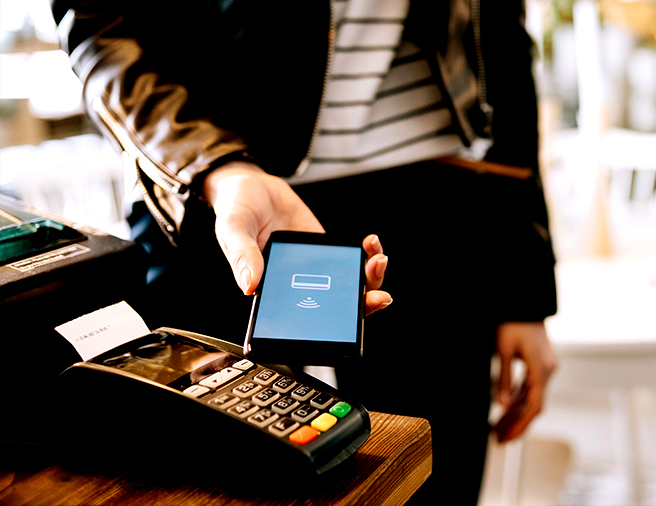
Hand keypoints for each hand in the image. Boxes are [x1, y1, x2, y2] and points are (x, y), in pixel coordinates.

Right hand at [203, 161, 390, 315]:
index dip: (327, 327)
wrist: (252, 184)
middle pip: (333, 307)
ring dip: (370, 279)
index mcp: (270, 290)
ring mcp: (313, 268)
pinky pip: (350, 259)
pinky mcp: (325, 250)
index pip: (301, 319)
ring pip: (347, 285)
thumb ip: (241, 255)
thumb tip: (250, 285)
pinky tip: (369, 243)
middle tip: (378, 296)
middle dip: (361, 305)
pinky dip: (366, 254)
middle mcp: (294, 284)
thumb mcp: (232, 227)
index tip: (348, 321)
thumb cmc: (236, 208)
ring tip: (377, 260)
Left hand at [492, 321, 556, 441]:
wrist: (523, 302)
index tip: (508, 438)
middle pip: (534, 406)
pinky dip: (518, 400)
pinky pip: (529, 388)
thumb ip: (504, 378)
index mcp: (542, 369)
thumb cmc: (512, 322)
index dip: (521, 424)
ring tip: (498, 429)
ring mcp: (545, 368)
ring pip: (531, 398)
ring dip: (515, 414)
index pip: (534, 406)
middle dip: (517, 424)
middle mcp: (548, 371)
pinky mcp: (539, 364)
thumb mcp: (504, 350)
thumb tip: (501, 404)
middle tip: (500, 440)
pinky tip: (506, 410)